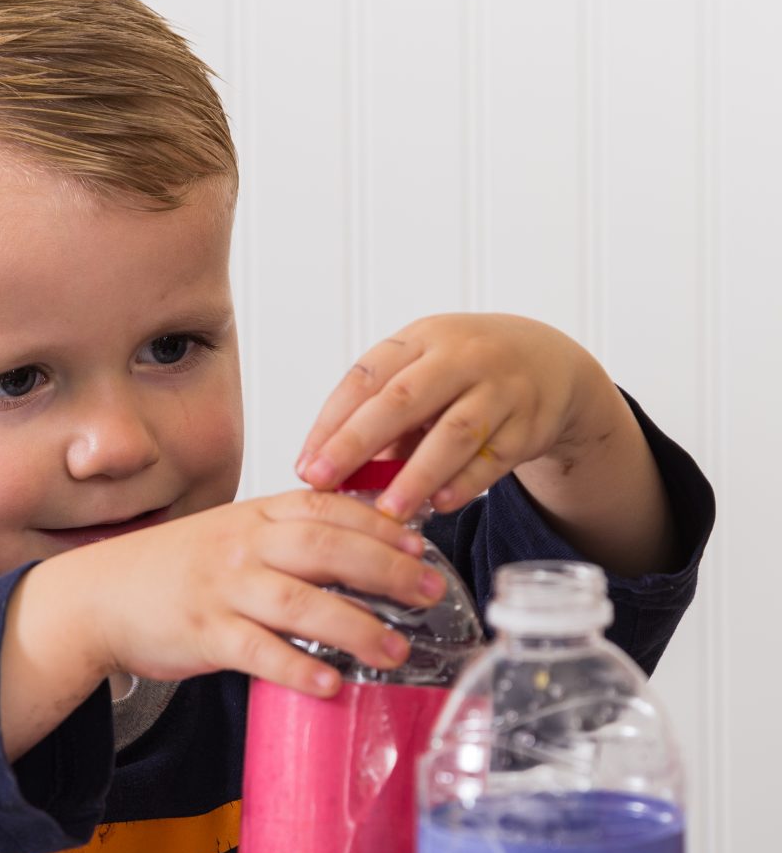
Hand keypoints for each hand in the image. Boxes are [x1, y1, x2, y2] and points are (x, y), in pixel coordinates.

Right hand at [65, 490, 448, 698]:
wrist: (97, 595)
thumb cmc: (172, 570)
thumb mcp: (230, 535)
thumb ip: (286, 538)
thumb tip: (360, 551)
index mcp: (254, 518)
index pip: (326, 508)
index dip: (378, 525)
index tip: (419, 545)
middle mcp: (242, 547)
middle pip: (325, 549)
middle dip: (385, 571)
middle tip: (428, 594)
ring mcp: (222, 589)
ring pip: (300, 602)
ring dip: (355, 627)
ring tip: (394, 651)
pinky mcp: (203, 633)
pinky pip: (257, 651)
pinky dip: (296, 667)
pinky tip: (329, 684)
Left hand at [294, 313, 604, 520]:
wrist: (547, 362)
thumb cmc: (462, 375)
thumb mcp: (421, 377)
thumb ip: (381, 421)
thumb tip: (331, 476)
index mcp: (420, 341)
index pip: (366, 379)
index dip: (332, 423)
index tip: (305, 465)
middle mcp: (461, 356)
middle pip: (403, 401)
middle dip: (357, 443)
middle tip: (325, 482)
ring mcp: (501, 387)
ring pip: (454, 433)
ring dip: (418, 475)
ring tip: (387, 511)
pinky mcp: (531, 422)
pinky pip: (496, 457)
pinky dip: (467, 483)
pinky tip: (441, 505)